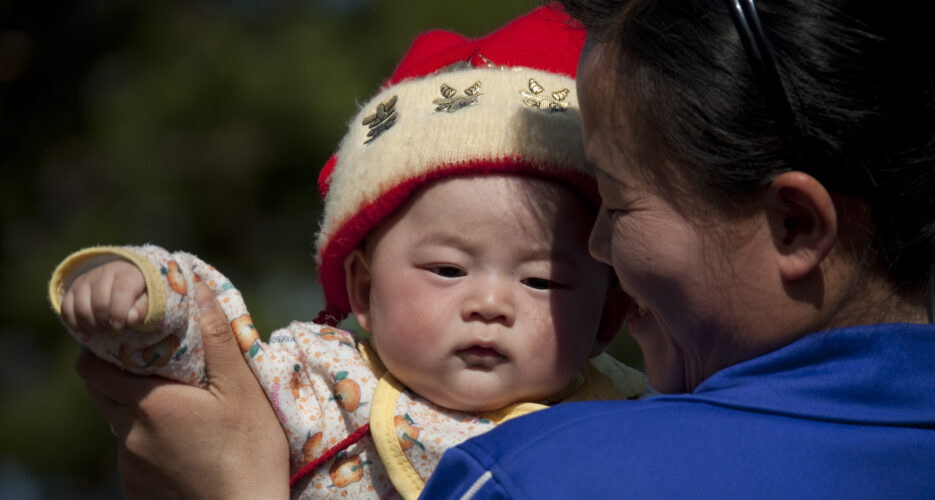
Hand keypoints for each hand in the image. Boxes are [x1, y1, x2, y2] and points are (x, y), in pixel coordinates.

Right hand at [61, 260, 147, 332]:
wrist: (123, 280)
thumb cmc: (138, 294)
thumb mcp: (147, 300)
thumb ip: (142, 309)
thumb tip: (130, 318)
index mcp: (127, 273)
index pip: (120, 292)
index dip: (119, 313)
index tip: (120, 325)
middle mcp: (104, 272)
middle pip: (99, 304)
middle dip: (106, 322)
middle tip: (113, 326)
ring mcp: (86, 279)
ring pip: (81, 309)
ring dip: (92, 325)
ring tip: (103, 326)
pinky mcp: (72, 288)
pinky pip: (66, 310)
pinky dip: (76, 323)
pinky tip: (89, 326)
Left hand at [75, 283, 289, 498]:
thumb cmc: (250, 450)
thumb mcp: (242, 388)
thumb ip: (217, 338)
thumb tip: (200, 289)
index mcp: (149, 405)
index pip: (93, 368)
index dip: (100, 349)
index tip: (125, 337)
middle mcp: (129, 436)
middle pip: (100, 395)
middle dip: (116, 373)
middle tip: (150, 362)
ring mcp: (130, 467)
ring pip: (118, 425)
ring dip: (137, 409)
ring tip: (177, 404)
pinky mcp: (137, 490)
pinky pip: (132, 455)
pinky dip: (148, 441)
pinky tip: (183, 443)